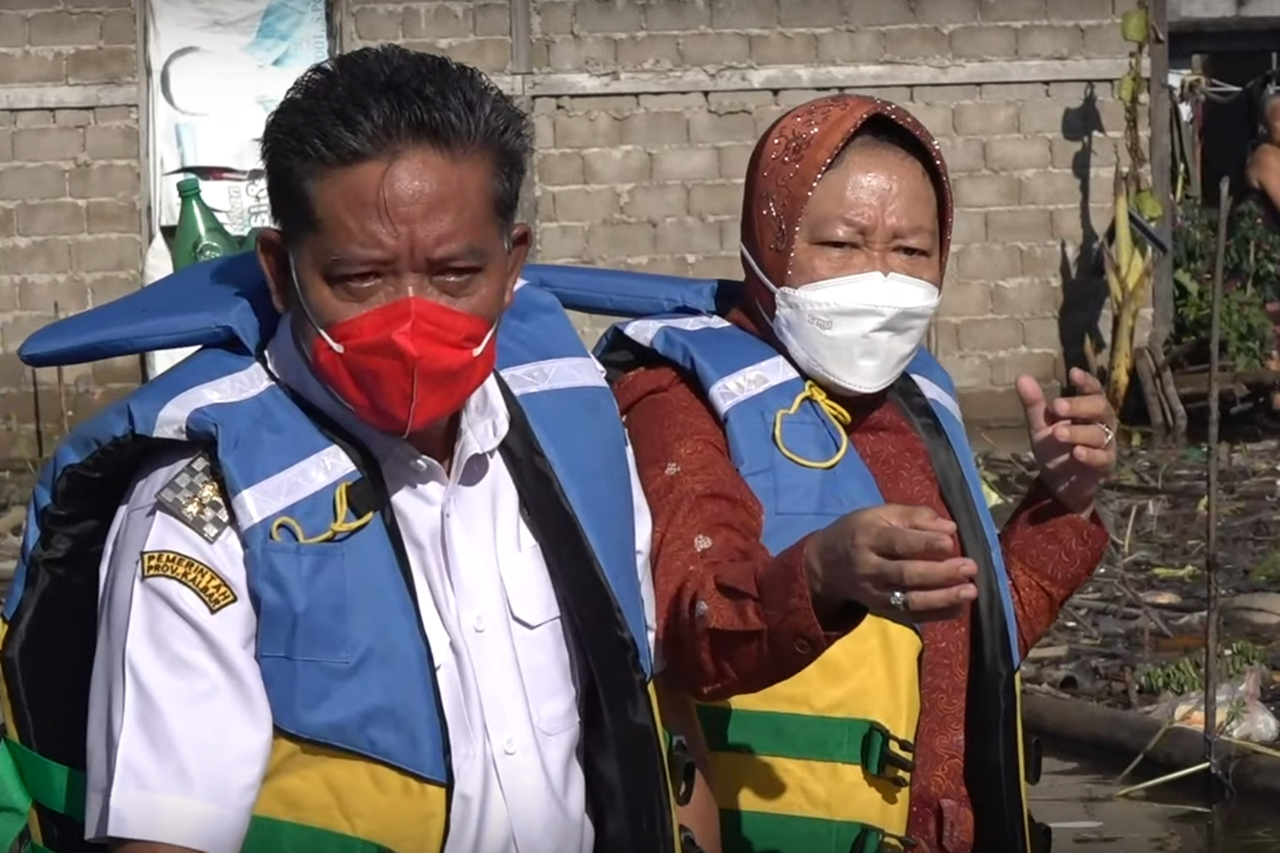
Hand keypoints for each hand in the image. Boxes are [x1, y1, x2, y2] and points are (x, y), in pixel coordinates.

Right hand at [804, 504, 978, 620]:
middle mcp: (868, 567)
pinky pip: (910, 615)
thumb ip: (914, 517)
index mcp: (867, 537)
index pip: (897, 543)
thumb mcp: (879, 514)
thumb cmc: (860, 531)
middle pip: (906, 574)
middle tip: (970, 567)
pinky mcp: (880, 609)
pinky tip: (958, 608)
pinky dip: (935, 614)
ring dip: (942, 598)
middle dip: (941, 572)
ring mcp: (873, 593)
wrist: (826, 564)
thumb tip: (950, 528)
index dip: (925, 543)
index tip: (951, 542)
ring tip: (970, 591)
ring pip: (909, 600)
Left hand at [1017, 367, 1116, 515]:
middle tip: (1057, 406)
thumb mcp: (1040, 425)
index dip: (1086, 381)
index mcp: (1087, 409)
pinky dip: (1090, 455)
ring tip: (1058, 433)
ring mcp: (1105, 444)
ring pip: (1099, 433)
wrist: (1058, 482)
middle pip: (1099, 407)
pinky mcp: (1105, 465)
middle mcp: (1101, 423)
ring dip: (1078, 432)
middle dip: (1079, 406)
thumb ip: (1034, 404)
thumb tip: (1022, 377)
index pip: (1092, 390)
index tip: (1073, 373)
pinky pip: (1102, 458)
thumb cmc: (1054, 448)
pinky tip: (1077, 453)